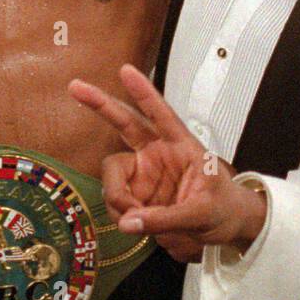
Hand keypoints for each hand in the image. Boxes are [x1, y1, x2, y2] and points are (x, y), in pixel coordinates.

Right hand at [68, 64, 266, 263]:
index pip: (161, 114)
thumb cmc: (222, 208)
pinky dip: (118, 213)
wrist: (223, 230)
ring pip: (113, 171)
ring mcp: (143, 172)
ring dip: (115, 194)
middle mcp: (157, 152)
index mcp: (182, 145)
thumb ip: (166, 218)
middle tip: (75, 87)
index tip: (126, 70)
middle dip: (100, 104)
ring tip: (132, 218)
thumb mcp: (203, 213)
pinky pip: (114, 199)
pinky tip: (132, 224)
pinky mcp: (135, 194)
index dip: (143, 92)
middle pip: (124, 122)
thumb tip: (128, 223)